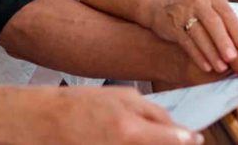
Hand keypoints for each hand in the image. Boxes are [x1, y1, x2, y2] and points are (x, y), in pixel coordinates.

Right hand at [33, 86, 202, 144]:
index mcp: (131, 130)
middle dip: (171, 143)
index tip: (195, 138)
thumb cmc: (80, 105)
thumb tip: (177, 128)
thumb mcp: (120, 96)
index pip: (175, 140)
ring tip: (141, 136)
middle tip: (172, 138)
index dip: (188, 139)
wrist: (42, 123)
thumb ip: (152, 112)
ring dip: (153, 144)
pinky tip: (127, 139)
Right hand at [144, 0, 237, 73]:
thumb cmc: (192, 9)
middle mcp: (198, 2)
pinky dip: (197, 55)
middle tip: (233, 58)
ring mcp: (183, 12)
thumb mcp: (213, 9)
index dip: (236, 29)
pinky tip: (205, 66)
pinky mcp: (172, 25)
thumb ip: (234, 20)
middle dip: (223, 42)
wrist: (159, 5)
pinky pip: (186, 42)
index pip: (227, 13)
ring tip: (221, 67)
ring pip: (199, 34)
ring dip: (211, 52)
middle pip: (213, 23)